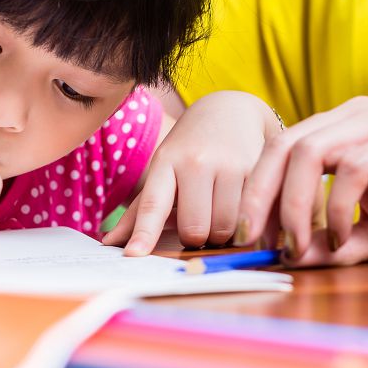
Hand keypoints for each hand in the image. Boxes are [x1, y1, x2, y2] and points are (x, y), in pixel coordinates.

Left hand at [103, 91, 281, 254]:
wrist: (230, 111)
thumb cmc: (190, 149)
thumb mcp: (163, 170)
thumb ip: (140, 210)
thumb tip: (110, 243)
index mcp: (166, 163)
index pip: (152, 204)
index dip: (144, 233)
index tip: (134, 256)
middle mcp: (196, 162)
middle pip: (195, 229)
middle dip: (197, 238)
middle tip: (200, 223)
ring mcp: (229, 164)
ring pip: (225, 229)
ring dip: (223, 233)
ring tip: (221, 213)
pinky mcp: (258, 169)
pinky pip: (251, 217)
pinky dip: (246, 223)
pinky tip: (243, 207)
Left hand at [237, 97, 367, 263]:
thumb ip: (328, 244)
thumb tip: (283, 258)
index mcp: (339, 132)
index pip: (276, 154)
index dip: (254, 195)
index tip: (247, 240)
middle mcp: (352, 117)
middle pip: (281, 148)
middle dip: (260, 199)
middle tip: (258, 243)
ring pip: (309, 152)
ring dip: (294, 206)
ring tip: (298, 245)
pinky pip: (351, 168)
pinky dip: (337, 208)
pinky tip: (342, 239)